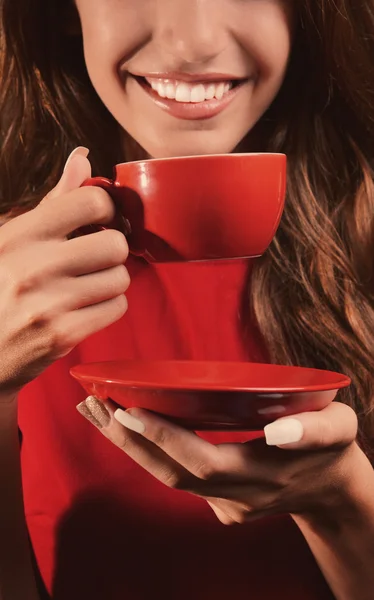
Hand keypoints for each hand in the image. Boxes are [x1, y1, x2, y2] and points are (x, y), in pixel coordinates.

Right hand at [0, 147, 129, 394]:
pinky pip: (116, 308)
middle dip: (112, 251)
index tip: (102, 221)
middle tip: (96, 259)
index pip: (91, 202)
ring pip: (120, 278)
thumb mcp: (10, 240)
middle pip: (115, 243)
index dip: (106, 210)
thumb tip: (83, 157)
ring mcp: (49, 303)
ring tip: (87, 286)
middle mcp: (33, 266)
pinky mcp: (62, 335)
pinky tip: (85, 308)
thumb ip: (51, 202)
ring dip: (110, 281)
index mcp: (19, 235)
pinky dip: (107, 307)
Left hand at [77, 397, 359, 523]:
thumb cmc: (334, 450)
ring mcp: (224, 503)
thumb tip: (278, 429)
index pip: (203, 462)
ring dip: (128, 446)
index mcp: (263, 476)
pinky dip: (146, 450)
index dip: (165, 438)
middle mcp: (236, 496)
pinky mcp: (217, 501)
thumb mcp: (339, 430)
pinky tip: (124, 425)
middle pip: (171, 473)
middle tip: (92, 404)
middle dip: (128, 441)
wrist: (331, 491)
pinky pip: (174, 475)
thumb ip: (315, 430)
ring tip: (95, 411)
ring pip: (167, 476)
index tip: (127, 411)